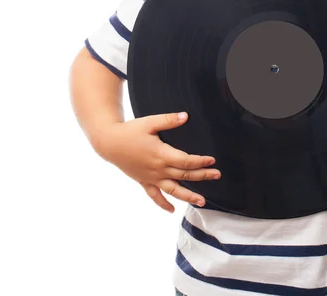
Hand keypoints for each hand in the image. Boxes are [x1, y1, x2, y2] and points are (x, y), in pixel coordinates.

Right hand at [95, 112, 219, 212]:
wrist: (109, 143)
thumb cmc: (130, 131)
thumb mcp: (150, 122)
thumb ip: (169, 120)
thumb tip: (186, 116)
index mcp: (161, 154)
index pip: (186, 161)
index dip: (200, 162)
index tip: (212, 161)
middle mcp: (158, 169)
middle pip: (184, 175)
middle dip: (202, 176)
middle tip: (217, 175)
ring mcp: (150, 177)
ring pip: (172, 190)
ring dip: (188, 196)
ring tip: (202, 201)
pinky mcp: (143, 181)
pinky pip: (154, 196)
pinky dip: (163, 204)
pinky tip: (171, 210)